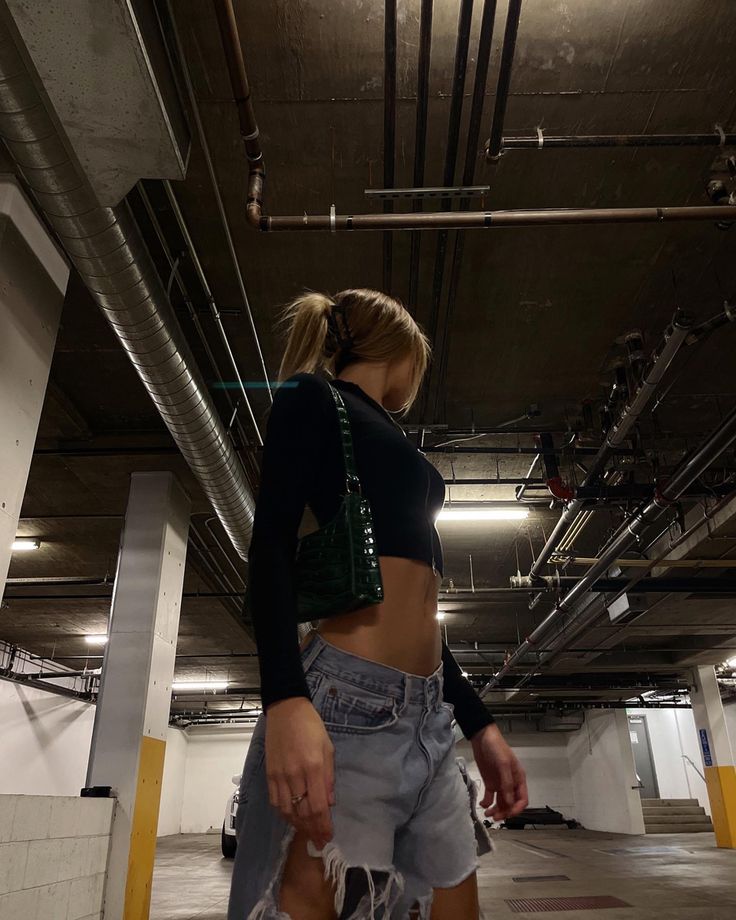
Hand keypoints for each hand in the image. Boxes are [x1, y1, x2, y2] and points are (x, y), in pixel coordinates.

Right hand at [264, 697, 335, 849]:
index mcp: (313, 767)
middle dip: (312, 830)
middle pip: (302, 812)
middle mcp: (295, 775)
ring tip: (307, 832)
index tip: (328, 837)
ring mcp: (279, 775)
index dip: (323, 825)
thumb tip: (329, 803)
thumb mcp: (328, 748)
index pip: (318, 806)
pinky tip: (291, 817)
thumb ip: (329, 777)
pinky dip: (283, 813)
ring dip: (297, 825)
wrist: (285, 711)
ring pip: (287, 810)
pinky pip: (275, 801)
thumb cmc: (311, 727)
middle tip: (319, 842)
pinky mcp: (269, 774)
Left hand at [470, 723, 527, 821]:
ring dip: (496, 810)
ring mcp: (500, 783)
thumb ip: (506, 784)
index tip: (508, 814)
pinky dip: (487, 803)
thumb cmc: (496, 747)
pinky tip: (483, 805)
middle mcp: (511, 783)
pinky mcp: (490, 782)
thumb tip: (508, 802)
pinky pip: (490, 796)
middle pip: (511, 803)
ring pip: (501, 802)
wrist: (482, 737)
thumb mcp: (503, 764)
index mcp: (519, 779)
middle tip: (495, 816)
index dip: (517, 809)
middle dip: (505, 812)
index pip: (522, 799)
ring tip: (488, 814)